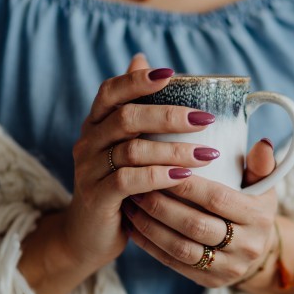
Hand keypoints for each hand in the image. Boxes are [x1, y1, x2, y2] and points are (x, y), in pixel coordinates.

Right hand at [61, 54, 221, 269]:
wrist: (86, 236)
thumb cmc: (115, 187)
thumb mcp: (122, 147)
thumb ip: (133, 109)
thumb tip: (140, 58)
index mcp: (95, 124)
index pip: (111, 91)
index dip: (137, 80)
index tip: (171, 75)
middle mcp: (88, 142)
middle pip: (126, 118)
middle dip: (168, 116)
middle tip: (204, 119)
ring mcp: (89, 170)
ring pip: (132, 150)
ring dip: (173, 150)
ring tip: (207, 154)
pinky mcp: (97, 197)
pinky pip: (128, 181)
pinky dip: (158, 176)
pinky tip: (184, 177)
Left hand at [123, 138, 279, 286]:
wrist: (257, 250)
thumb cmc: (252, 205)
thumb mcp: (263, 184)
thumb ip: (260, 163)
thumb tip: (263, 142)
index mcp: (259, 217)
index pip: (216, 199)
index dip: (186, 185)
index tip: (160, 167)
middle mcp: (247, 246)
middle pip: (195, 225)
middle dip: (161, 205)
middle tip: (135, 186)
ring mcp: (229, 268)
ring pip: (181, 248)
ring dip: (150, 226)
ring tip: (130, 204)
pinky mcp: (211, 282)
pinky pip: (174, 264)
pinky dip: (150, 245)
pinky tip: (133, 226)